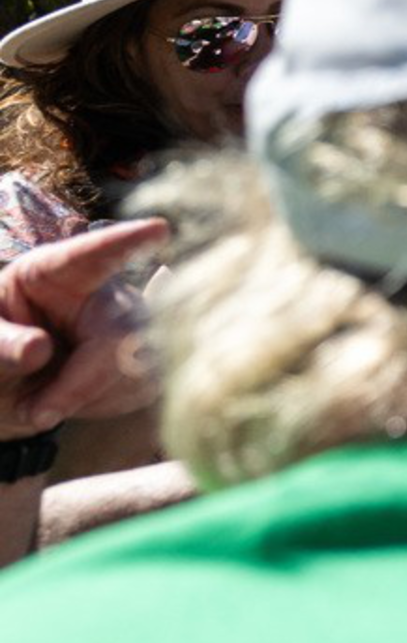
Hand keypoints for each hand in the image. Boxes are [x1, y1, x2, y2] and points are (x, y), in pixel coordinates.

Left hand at [0, 219, 167, 440]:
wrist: (13, 388)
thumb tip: (38, 349)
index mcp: (55, 272)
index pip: (91, 256)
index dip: (125, 243)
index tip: (158, 230)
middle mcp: (104, 291)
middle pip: (123, 332)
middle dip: (84, 381)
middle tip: (37, 412)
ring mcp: (134, 322)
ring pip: (141, 367)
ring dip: (92, 398)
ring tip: (47, 401)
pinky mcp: (152, 354)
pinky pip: (146, 386)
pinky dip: (108, 404)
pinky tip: (78, 400)